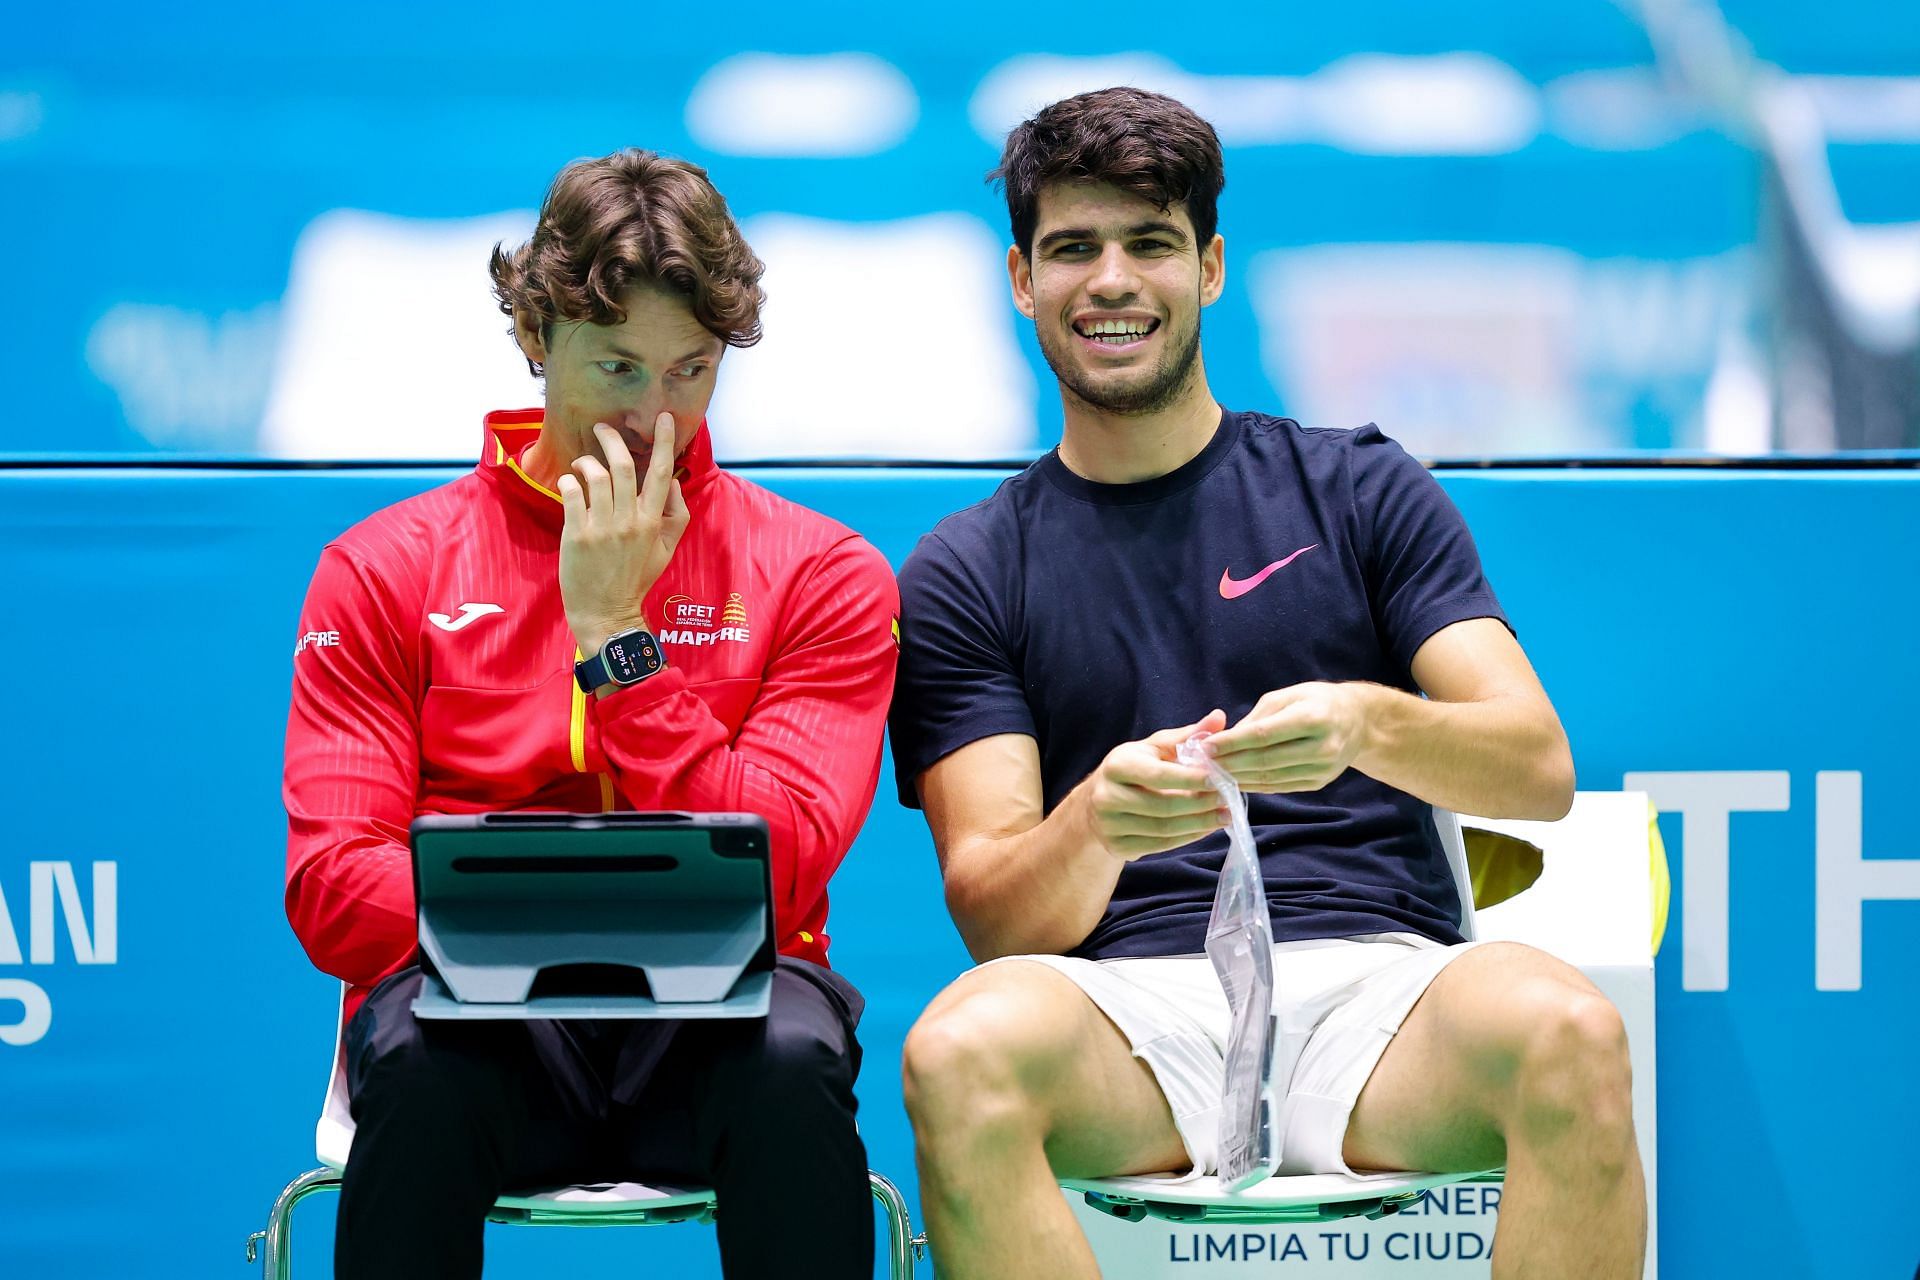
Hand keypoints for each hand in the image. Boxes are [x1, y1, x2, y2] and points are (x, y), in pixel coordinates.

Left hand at [556, 414, 689, 656]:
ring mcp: (602, 528)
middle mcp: (629, 521)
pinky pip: (572, 495)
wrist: (607, 612)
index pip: (661, 473)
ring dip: (586, 461)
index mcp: (653, 522)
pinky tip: (569, 483)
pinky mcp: (577, 535)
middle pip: (623, 467)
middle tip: (603, 428)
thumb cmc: (636, 579)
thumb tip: (671, 481)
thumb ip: (676, 514)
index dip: (665, 442)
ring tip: (581, 463)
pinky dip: (569, 481)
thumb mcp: (666, 549)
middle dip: (612, 440)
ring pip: (596, 477)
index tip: (665, 418)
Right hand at [1081, 709, 1229, 860]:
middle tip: (1228, 802)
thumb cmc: (1135, 769)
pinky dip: (1187, 838)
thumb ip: (1187, 736)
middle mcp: (1107, 795)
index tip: (1220, 780)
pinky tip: (1205, 828)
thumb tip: (1219, 718)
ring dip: (1199, 824)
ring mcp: (1109, 824)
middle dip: (1200, 805)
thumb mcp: (1155, 748)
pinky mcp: (1116, 846)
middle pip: (1163, 806)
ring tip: (1224, 816)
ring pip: (1163, 829)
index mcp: (1117, 765)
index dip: (1191, 779)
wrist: (1098, 803)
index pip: (1159, 775)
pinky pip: (1159, 846)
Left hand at [1201, 681, 1370, 793]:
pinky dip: (1254, 785)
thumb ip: (1257, 718)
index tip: (1205, 746)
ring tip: (1212, 774)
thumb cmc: (1316, 701)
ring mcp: (1322, 769)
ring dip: (1238, 778)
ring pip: (1270, 778)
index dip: (1232, 743)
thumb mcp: (1287, 696)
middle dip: (1229, 763)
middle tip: (1201, 764)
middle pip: (1265, 760)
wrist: (1357, 721)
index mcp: (1313, 718)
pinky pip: (1280, 787)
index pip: (1264, 735)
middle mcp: (1321, 747)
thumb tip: (1224, 739)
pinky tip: (1235, 780)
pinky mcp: (1318, 783)